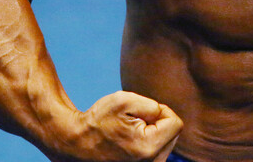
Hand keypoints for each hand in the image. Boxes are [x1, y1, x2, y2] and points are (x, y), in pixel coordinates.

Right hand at [50, 91, 182, 161]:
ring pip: (166, 143)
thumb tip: (165, 116)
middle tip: (133, 123)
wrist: (76, 143)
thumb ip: (153, 106)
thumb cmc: (98, 121)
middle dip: (157, 123)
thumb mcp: (125, 101)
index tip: (142, 112)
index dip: (161, 111)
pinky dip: (148, 143)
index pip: (176, 123)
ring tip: (129, 133)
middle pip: (173, 134)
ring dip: (153, 133)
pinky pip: (157, 152)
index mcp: (148, 147)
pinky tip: (130, 142)